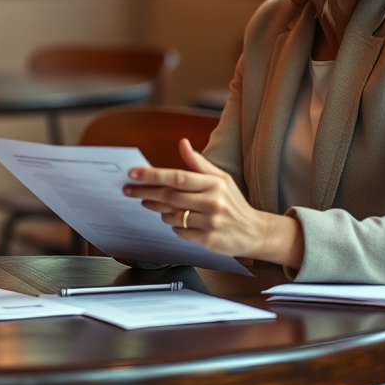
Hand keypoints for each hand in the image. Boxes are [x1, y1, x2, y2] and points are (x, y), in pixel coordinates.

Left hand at [122, 139, 303, 268]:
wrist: (255, 232)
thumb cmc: (233, 202)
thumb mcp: (221, 178)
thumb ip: (198, 163)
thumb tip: (182, 143)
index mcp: (214, 183)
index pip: (177, 177)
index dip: (152, 175)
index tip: (133, 173)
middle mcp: (212, 202)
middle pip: (170, 197)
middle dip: (145, 193)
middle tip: (129, 190)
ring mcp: (210, 223)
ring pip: (172, 216)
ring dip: (159, 210)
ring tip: (154, 205)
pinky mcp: (208, 240)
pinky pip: (180, 232)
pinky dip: (174, 226)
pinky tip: (176, 221)